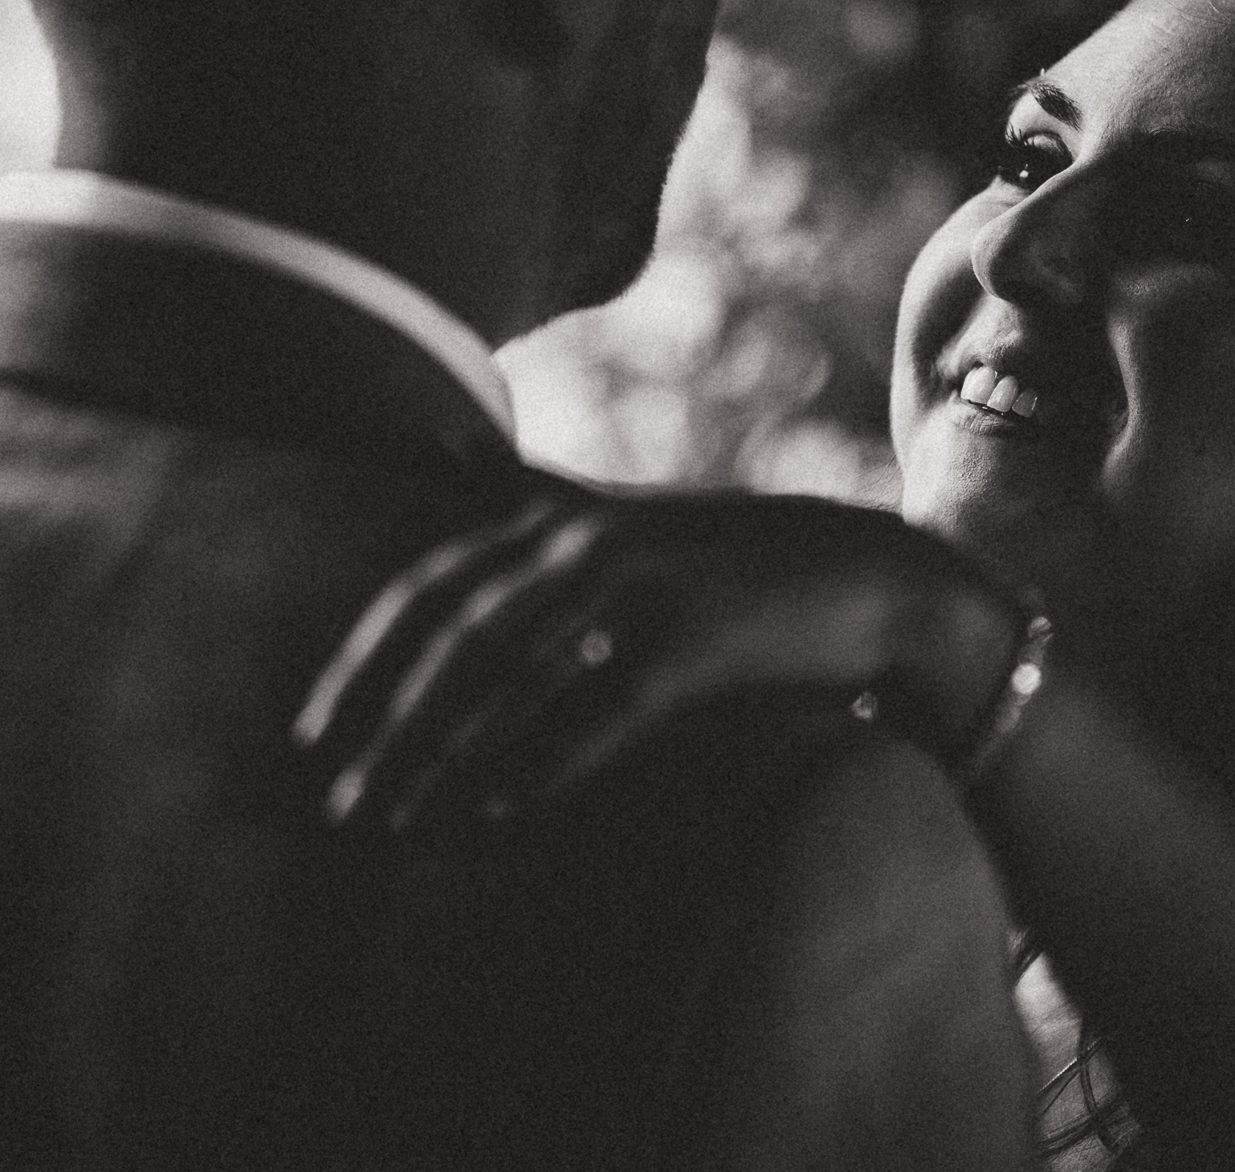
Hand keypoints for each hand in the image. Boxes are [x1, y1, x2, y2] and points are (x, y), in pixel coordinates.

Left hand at [292, 491, 1024, 838]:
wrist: (876, 581)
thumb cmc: (747, 564)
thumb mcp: (639, 520)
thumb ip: (550, 495)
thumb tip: (458, 454)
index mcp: (569, 518)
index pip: (431, 584)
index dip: (362, 661)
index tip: (314, 730)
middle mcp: (592, 543)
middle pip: (453, 638)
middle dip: (385, 724)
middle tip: (338, 801)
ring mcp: (641, 589)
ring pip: (509, 684)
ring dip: (442, 761)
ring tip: (397, 823)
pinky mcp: (689, 646)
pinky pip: (593, 716)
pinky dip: (539, 767)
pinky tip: (497, 813)